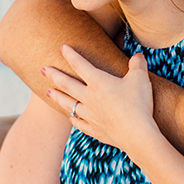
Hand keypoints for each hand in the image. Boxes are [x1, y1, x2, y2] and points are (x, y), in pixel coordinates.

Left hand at [43, 45, 158, 152]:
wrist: (136, 135)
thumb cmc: (138, 104)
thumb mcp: (140, 79)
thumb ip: (138, 64)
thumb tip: (138, 56)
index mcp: (98, 83)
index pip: (80, 65)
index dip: (71, 55)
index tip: (62, 47)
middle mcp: (90, 98)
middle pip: (67, 84)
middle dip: (54, 75)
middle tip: (42, 70)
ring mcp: (91, 116)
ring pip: (69, 104)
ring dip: (58, 97)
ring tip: (48, 93)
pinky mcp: (96, 130)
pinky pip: (80, 124)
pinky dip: (74, 120)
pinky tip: (70, 119)